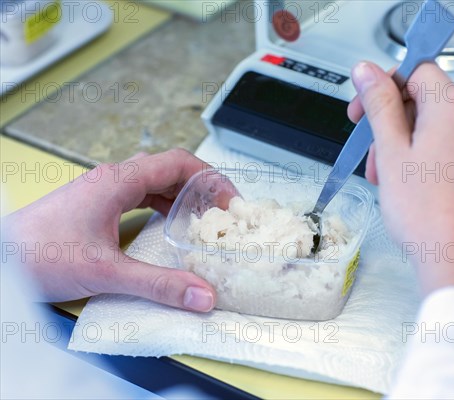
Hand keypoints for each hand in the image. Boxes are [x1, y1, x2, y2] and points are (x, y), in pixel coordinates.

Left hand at [3, 149, 235, 311]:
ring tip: (201, 220)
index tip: (230, 200)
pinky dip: (162, 206)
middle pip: (170, 170)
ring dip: (182, 197)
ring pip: (155, 182)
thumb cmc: (37, 254)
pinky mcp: (96, 204)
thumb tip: (199, 294)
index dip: (211, 178)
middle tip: (222, 212)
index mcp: (119, 181)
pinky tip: (167, 225)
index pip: (178, 162)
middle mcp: (113, 179)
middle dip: (201, 188)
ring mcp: (103, 190)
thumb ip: (157, 285)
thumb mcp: (106, 272)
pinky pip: (140, 195)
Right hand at [348, 62, 453, 324]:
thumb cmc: (431, 219)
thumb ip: (379, 105)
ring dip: (414, 149)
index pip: (417, 72)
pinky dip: (439, 165)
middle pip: (430, 104)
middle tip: (376, 158)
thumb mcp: (391, 154)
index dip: (384, 87)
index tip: (365, 110)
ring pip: (445, 133)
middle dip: (396, 126)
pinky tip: (424, 195)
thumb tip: (368, 73)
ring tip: (396, 184)